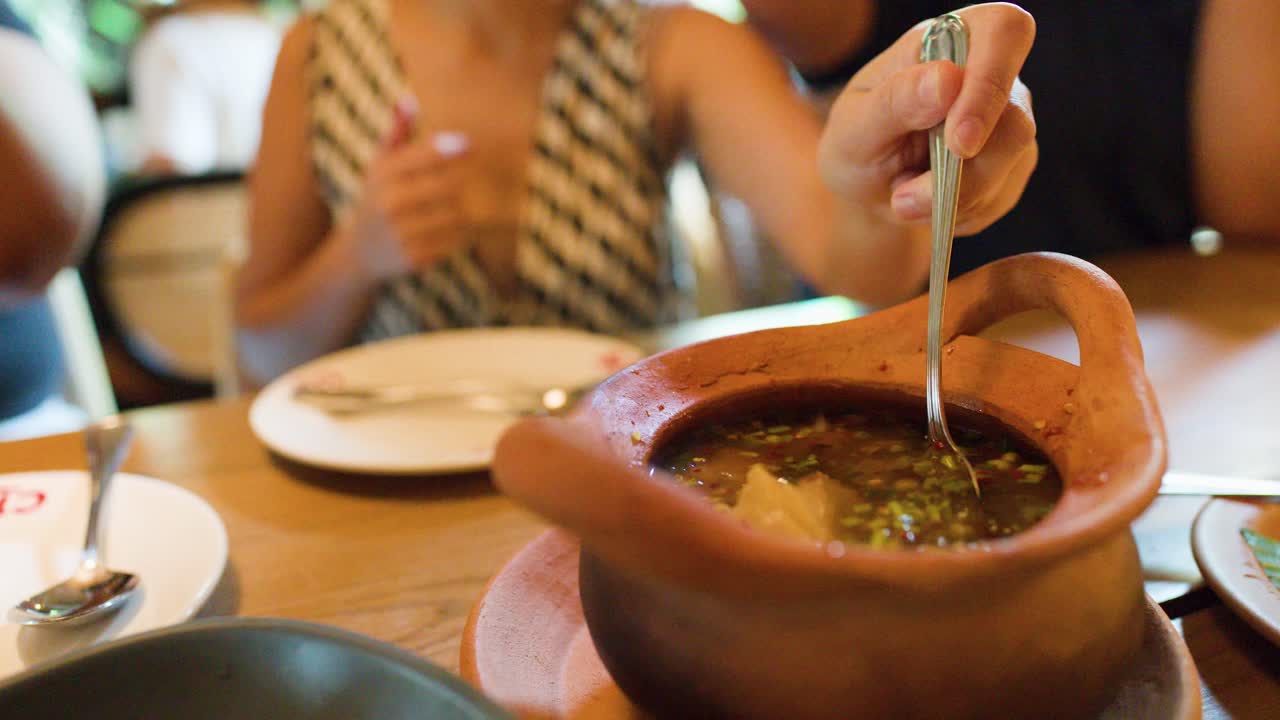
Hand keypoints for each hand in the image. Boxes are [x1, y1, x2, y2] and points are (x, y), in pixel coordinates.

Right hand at [346, 98, 470, 278]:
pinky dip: (463, 233)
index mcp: (384, 175)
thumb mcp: (379, 165)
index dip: (451, 148)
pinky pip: (454, 240)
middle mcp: (390, 203)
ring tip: (472, 203)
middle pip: (448, 185)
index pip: (424, 156)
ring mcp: (401, 232)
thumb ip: (396, 133)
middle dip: (466, 180)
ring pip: (456, 214)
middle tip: (484, 175)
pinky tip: (462, 228)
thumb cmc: (377, 198)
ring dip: (469, 208)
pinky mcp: (414, 257)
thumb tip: (409, 99)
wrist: (359, 253)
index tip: (470, 143)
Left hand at [818, 3, 1036, 235]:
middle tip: (905, 198)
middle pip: (1015, 119)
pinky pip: (1001, 195)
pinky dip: (959, 211)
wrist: (867, 185)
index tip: (958, 142)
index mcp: (950, 40)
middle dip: (964, 173)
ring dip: (953, 198)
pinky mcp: (1012, 162)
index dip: (989, 85)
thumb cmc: (857, 141)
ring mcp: (1007, 118)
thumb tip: (947, 80)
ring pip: (1012, 163)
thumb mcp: (855, 125)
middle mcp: (989, 73)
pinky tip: (926, 204)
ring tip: (902, 199)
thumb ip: (895, 101)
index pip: (1002, 33)